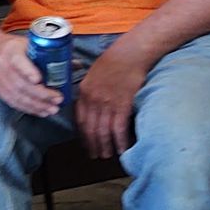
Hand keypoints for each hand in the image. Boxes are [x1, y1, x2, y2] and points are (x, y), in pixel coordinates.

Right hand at [0, 35, 63, 119]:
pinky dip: (29, 109)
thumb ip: (50, 54)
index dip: (28, 72)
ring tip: (53, 109)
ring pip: (18, 96)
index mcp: (11, 52)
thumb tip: (77, 64)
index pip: (18, 63)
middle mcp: (3, 66)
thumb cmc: (14, 48)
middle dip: (41, 95)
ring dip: (37, 105)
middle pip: (21, 84)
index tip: (40, 80)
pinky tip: (41, 112)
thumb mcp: (29, 44)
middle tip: (58, 99)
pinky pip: (14, 103)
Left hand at [74, 41, 147, 158]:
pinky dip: (120, 141)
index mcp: (84, 92)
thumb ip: (90, 90)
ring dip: (105, 146)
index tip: (85, 142)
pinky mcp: (122, 105)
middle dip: (92, 144)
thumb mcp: (93, 74)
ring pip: (103, 131)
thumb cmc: (114, 61)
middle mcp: (92, 100)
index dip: (82, 133)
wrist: (130, 54)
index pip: (79, 119)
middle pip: (90, 128)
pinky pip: (119, 128)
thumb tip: (91, 104)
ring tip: (107, 155)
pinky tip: (122, 150)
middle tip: (95, 155)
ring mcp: (107, 103)